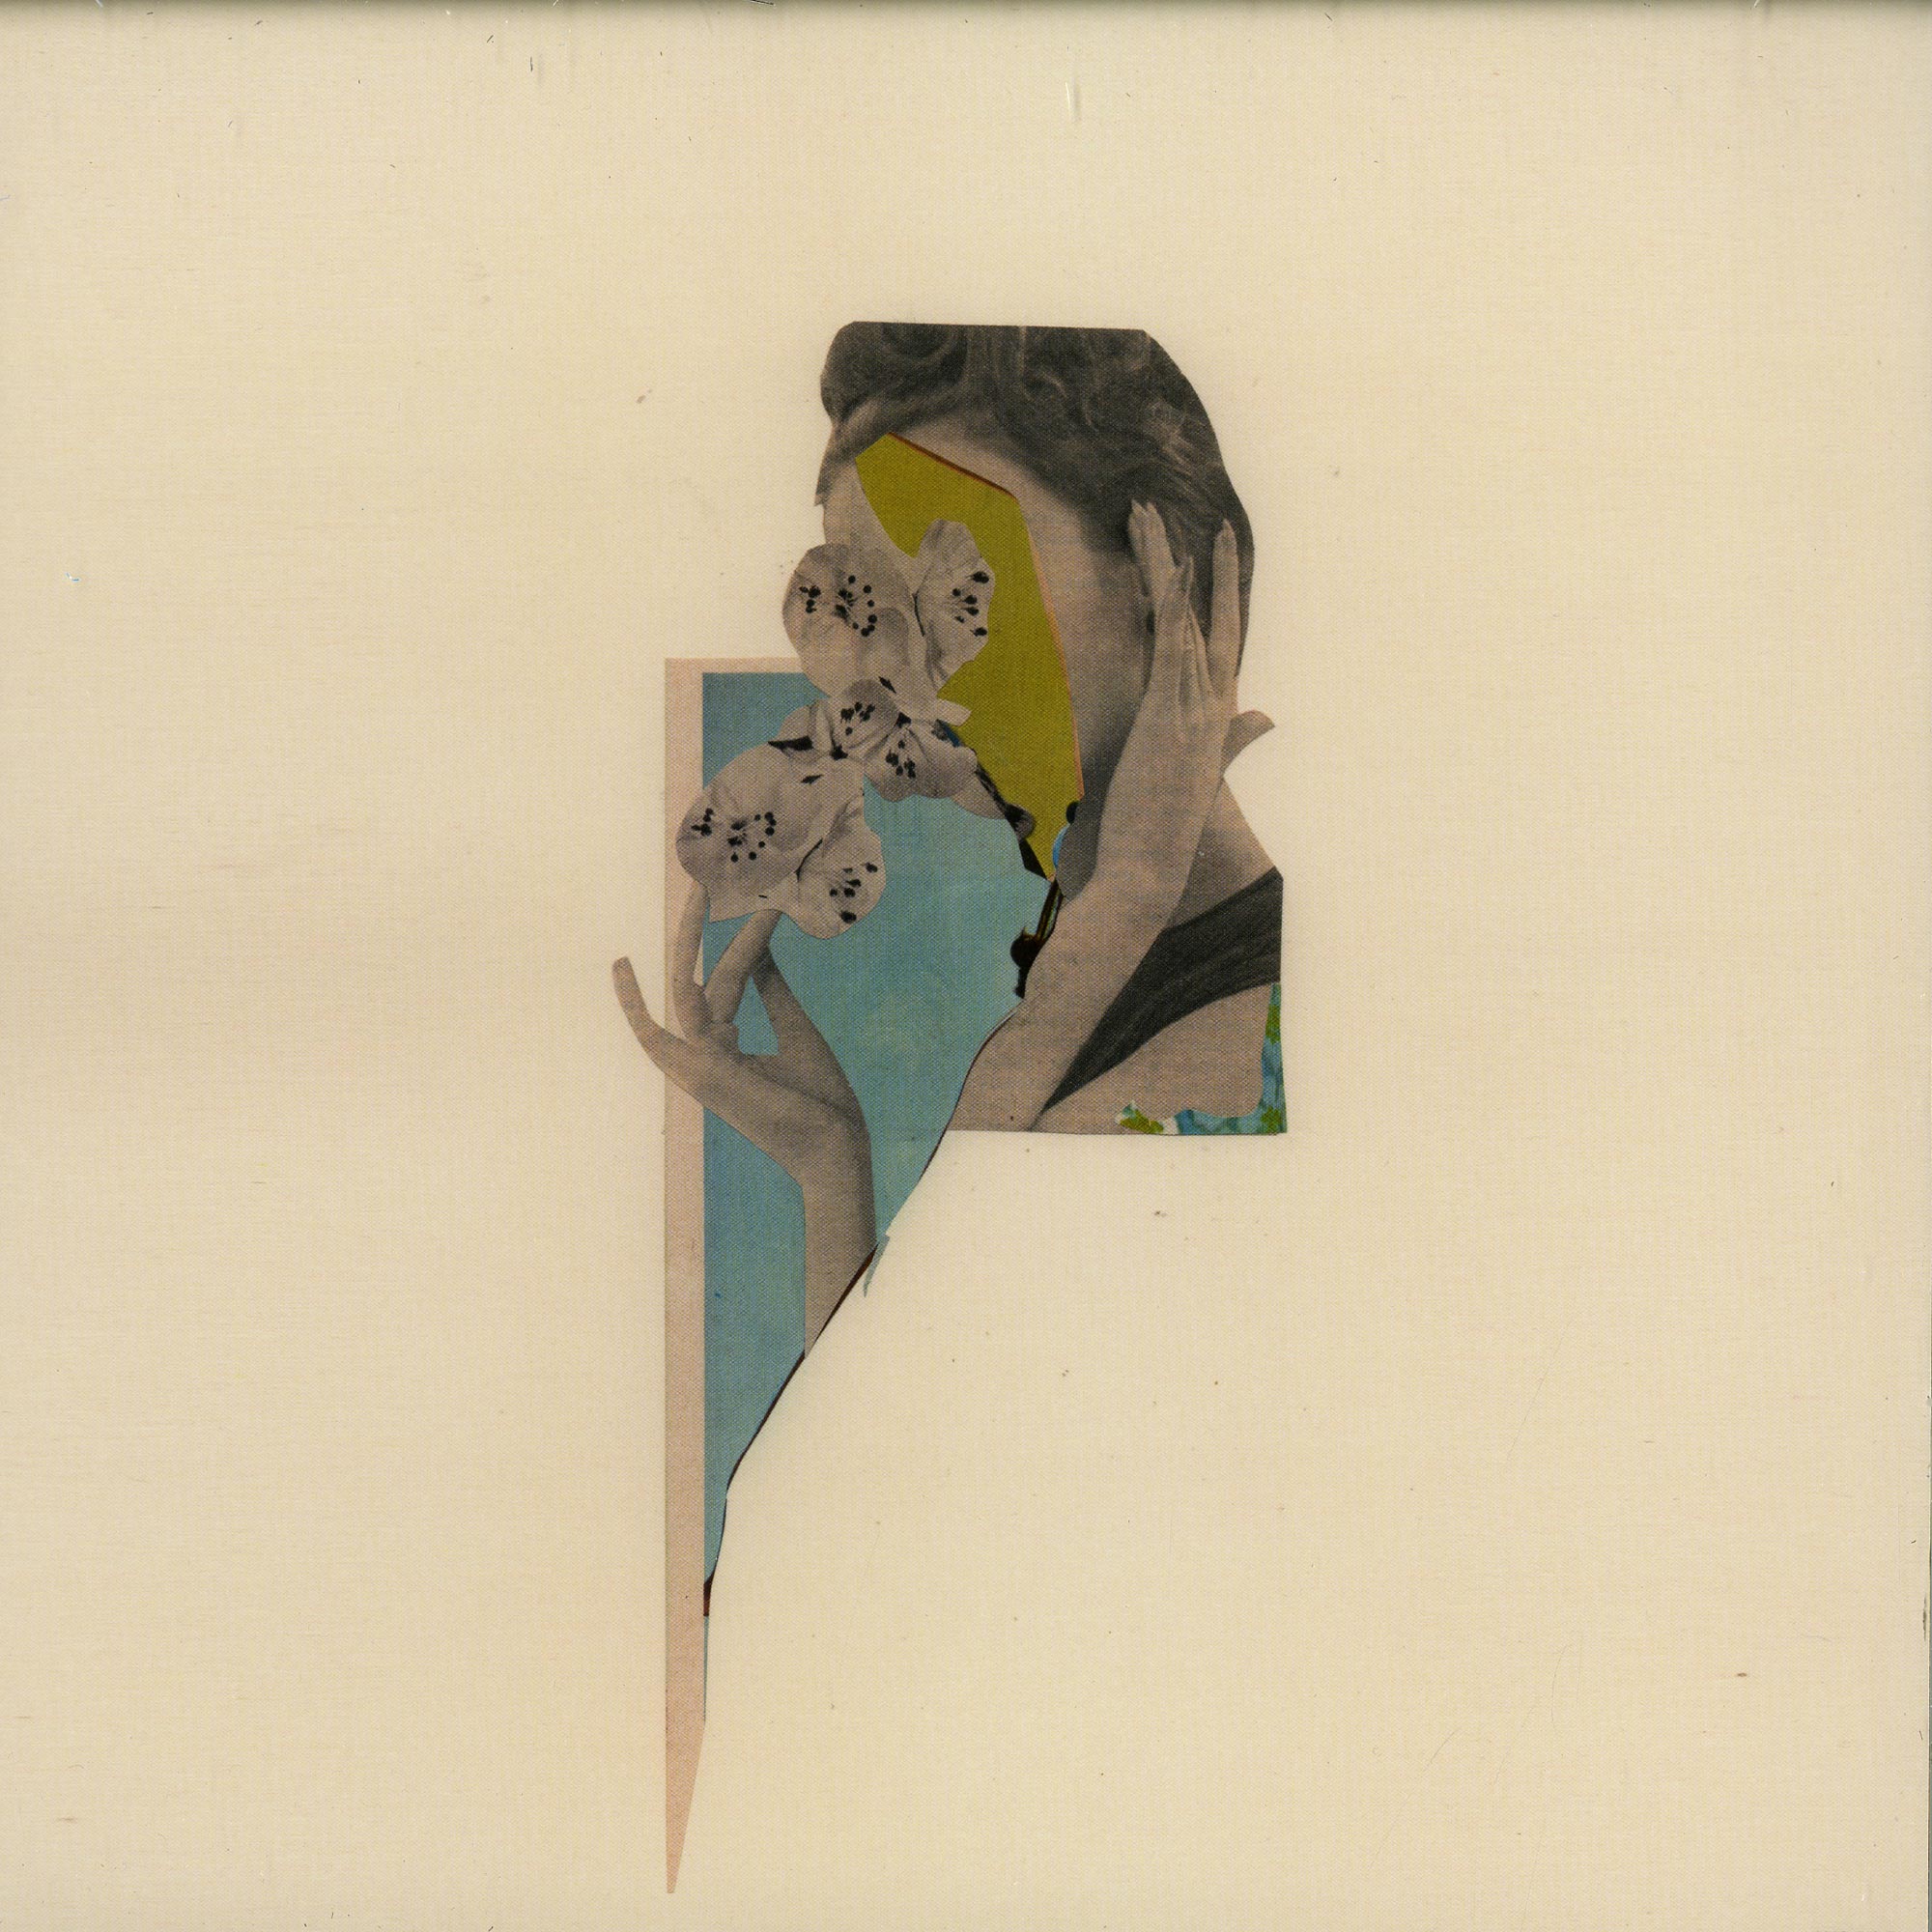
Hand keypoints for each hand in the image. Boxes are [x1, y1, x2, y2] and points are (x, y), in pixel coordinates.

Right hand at [614, 885, 866, 1187]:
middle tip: (702, 881)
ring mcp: (698, 1066)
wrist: (835, 1148)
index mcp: (725, 1051)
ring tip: (700, 888)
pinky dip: (635, 1001)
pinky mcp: (703, 1072)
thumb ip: (773, 992)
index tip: (769, 907)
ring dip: (690, 938)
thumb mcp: (795, 1032)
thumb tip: (761, 949)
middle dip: (693, 932)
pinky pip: (669, 1026)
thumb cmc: (821, 1103)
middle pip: (691, 981)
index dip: (742, 944)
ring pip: (686, 989)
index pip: (726, 984)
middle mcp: (703, 1057)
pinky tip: (620, 966)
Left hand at [1092, 505, 1272, 922]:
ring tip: (1156, 519)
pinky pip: (1175, 645)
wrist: (1148, 869)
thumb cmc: (1159, 833)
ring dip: (1172, 567)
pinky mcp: (1168, 713)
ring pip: (1187, 621)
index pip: (1223, 646)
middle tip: (1217, 524)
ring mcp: (1193, 708)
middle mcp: (1211, 707)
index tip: (1217, 563)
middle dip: (1216, 573)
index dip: (1223, 602)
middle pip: (1215, 623)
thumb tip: (1264, 717)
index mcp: (1213, 718)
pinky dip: (1178, 604)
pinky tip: (1178, 565)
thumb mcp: (1192, 776)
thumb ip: (1231, 740)